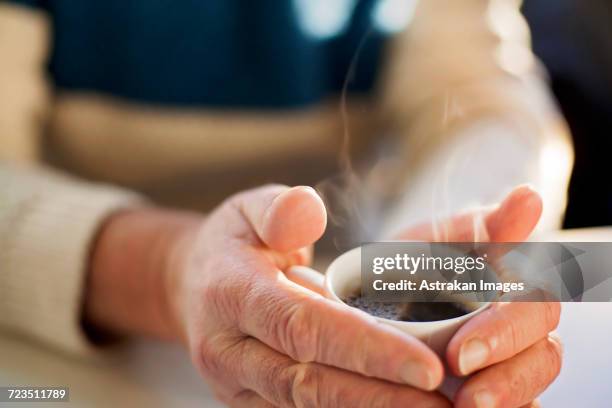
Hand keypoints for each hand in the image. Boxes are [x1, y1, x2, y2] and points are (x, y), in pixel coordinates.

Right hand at [87, 185, 450, 406]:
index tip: (427, 368)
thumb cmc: (233, 244)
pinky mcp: (249, 403)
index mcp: (230, 294)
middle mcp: (227, 351)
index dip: (365, 349)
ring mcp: (236, 385)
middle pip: (309, 383)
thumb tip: (310, 213)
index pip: (303, 326)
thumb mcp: (249, 209)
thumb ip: (279, 209)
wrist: (192, 286)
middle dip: (381, 400)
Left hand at [399, 186, 562, 407]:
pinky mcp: (490, 383)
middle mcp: (519, 326)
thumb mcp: (434, 241)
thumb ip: (480, 226)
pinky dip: (504, 406)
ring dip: (505, 400)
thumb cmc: (409, 263)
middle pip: (542, 355)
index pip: (538, 308)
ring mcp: (508, 360)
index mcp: (515, 286)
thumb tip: (529, 196)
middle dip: (507, 378)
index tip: (461, 354)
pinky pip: (513, 401)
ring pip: (532, 386)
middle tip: (466, 399)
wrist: (370, 295)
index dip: (507, 332)